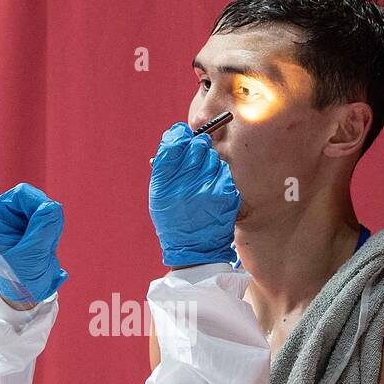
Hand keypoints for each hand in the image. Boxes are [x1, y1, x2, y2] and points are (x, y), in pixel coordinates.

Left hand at [0, 144, 67, 302]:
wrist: (32, 285)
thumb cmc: (22, 272)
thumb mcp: (30, 255)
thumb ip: (41, 229)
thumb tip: (52, 207)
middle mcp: (6, 210)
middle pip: (26, 195)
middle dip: (36, 213)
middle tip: (36, 240)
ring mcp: (22, 212)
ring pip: (42, 203)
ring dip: (46, 224)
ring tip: (40, 244)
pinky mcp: (36, 215)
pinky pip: (51, 211)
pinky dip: (53, 226)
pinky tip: (47, 240)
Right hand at [148, 122, 239, 266]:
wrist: (193, 247)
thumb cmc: (173, 218)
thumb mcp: (159, 195)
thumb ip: (165, 166)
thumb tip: (177, 135)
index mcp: (164, 182)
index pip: (173, 144)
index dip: (179, 136)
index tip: (183, 136)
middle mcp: (184, 183)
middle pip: (197, 145)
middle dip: (198, 146)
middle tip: (197, 153)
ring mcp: (206, 188)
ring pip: (213, 157)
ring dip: (209, 162)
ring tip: (203, 178)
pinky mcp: (224, 194)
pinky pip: (224, 172)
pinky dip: (219, 176)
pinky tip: (213, 188)